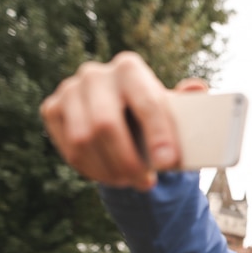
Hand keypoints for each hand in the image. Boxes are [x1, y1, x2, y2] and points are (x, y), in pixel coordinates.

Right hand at [40, 51, 207, 189]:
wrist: (121, 115)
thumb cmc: (154, 113)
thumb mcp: (173, 108)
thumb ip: (188, 102)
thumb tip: (198, 88)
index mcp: (130, 68)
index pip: (146, 103)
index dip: (158, 135)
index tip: (168, 163)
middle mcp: (96, 74)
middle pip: (106, 124)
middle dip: (128, 161)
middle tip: (146, 184)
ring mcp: (70, 90)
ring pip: (84, 140)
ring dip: (110, 170)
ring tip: (130, 181)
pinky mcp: (53, 109)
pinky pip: (70, 149)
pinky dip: (92, 170)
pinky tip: (111, 177)